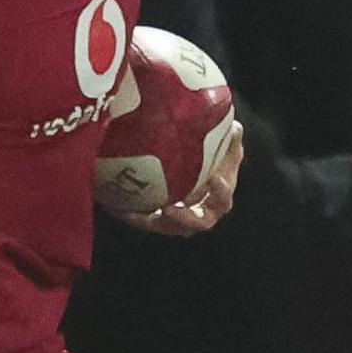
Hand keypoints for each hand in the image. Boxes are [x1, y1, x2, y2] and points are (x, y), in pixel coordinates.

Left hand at [121, 128, 242, 234]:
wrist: (188, 165)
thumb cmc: (211, 157)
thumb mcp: (222, 144)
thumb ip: (229, 137)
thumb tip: (234, 127)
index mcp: (217, 199)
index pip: (222, 201)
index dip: (220, 193)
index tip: (214, 178)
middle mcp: (198, 214)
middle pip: (195, 224)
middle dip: (185, 219)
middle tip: (171, 208)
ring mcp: (175, 219)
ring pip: (166, 226)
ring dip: (153, 220)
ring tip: (139, 211)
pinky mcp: (154, 218)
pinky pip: (141, 219)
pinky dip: (132, 214)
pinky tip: (118, 206)